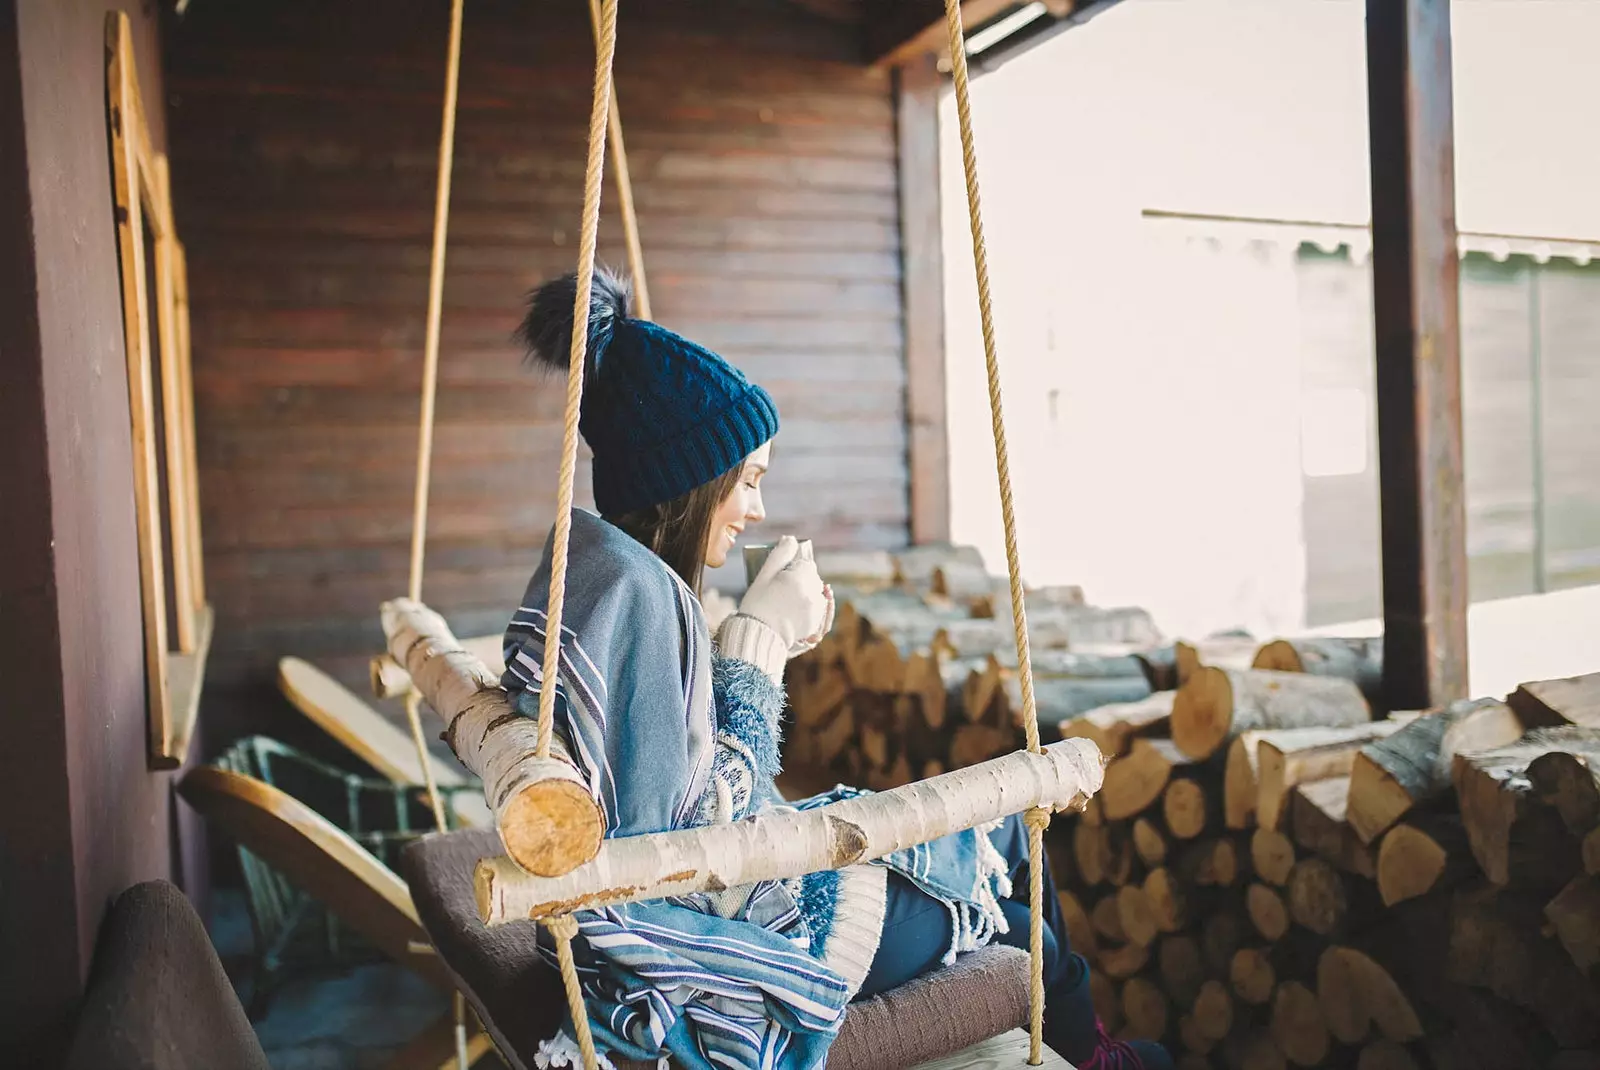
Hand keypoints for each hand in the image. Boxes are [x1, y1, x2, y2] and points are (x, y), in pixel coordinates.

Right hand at [736, 535, 828, 655]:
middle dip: (802, 581)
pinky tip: (791, 614)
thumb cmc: (757, 603)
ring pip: (816, 593)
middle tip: (782, 592)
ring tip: (787, 604)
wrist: (758, 635)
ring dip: (806, 594)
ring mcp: (815, 608)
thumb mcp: (764, 575)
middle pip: (813, 578)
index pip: (807, 564)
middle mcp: (811, 592)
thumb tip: (790, 539)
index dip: (794, 569)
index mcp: (800, 578)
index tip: (782, 578)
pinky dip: (808, 609)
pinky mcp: (815, 622)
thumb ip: (780, 554)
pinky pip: (817, 609)